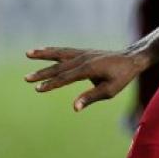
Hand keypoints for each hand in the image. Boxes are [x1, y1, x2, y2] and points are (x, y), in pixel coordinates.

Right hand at [25, 47, 145, 111]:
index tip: (38, 89)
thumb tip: (74, 107)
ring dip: (43, 54)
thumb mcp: (110, 90)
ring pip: (60, 54)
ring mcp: (83, 53)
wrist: (131, 58)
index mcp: (89, 69)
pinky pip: (65, 50)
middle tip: (26, 78)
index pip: (66, 78)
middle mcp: (83, 59)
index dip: (51, 84)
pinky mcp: (83, 52)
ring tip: (28, 53)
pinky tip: (42, 50)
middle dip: (42, 73)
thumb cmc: (122, 77)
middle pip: (59, 66)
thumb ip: (91, 97)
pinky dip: (53, 50)